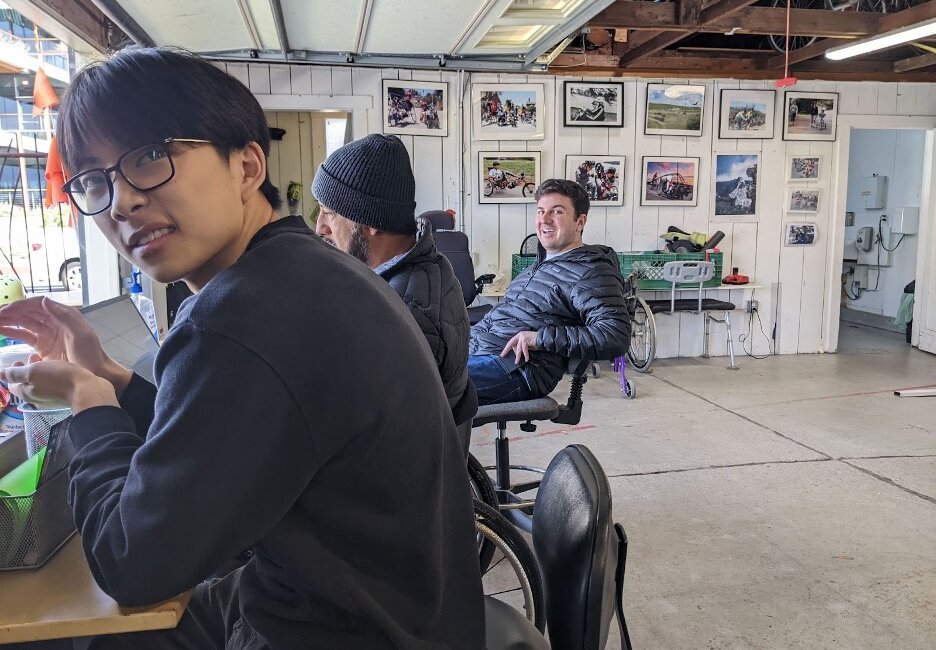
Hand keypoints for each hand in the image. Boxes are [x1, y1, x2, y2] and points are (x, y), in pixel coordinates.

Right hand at [0, 297, 131, 395]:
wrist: (96, 374)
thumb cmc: (90, 354)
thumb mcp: (81, 334)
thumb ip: (64, 316)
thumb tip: (45, 300)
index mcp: (63, 315)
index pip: (38, 304)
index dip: (21, 305)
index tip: (6, 309)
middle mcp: (54, 322)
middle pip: (28, 312)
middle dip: (10, 312)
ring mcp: (47, 334)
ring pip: (24, 323)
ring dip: (8, 321)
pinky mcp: (42, 346)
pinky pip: (24, 336)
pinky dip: (11, 332)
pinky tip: (0, 330)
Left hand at [0, 358, 117, 412]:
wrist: (88, 390)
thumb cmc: (59, 378)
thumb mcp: (34, 371)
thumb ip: (16, 373)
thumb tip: (0, 375)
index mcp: (26, 392)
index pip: (12, 384)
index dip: (13, 372)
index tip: (21, 361)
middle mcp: (36, 398)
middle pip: (26, 384)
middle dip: (26, 371)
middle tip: (33, 358)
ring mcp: (51, 399)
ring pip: (40, 384)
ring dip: (39, 373)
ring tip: (47, 361)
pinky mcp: (64, 397)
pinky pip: (53, 386)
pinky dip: (51, 377)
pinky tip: (60, 370)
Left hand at [500, 331, 537, 364]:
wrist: (543, 338)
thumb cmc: (536, 342)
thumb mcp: (526, 344)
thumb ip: (521, 347)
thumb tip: (516, 353)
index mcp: (519, 335)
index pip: (511, 342)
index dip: (506, 348)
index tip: (502, 353)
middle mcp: (520, 335)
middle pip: (512, 344)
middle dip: (507, 350)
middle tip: (503, 355)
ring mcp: (522, 336)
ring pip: (518, 348)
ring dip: (518, 356)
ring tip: (517, 361)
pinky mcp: (525, 339)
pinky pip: (524, 349)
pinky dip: (526, 355)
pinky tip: (526, 359)